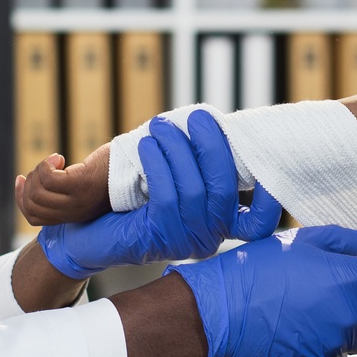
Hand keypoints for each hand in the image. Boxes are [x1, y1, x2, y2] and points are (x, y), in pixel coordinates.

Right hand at [18, 143, 111, 225]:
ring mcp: (78, 200)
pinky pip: (49, 179)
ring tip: (53, 162)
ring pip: (37, 193)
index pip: (34, 218)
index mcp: (73, 216)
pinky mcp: (82, 184)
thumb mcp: (84, 186)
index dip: (21, 199)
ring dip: (37, 172)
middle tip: (43, 167)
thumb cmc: (111, 171)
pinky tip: (58, 157)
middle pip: (32, 205)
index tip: (20, 178)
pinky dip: (46, 165)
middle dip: (28, 183)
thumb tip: (35, 182)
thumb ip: (65, 192)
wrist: (136, 164)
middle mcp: (74, 213)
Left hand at [38, 112, 280, 278]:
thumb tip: (212, 125)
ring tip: (160, 126)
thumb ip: (196, 162)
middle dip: (212, 147)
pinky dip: (159, 165)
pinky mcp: (157, 237)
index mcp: (220, 225)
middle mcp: (208, 238)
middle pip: (224, 190)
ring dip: (178, 150)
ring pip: (193, 190)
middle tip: (197, 116)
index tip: (267, 172)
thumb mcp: (172, 178)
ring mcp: (184, 241)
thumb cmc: (132, 199)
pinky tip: (147, 146)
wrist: (87, 231)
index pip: (257, 224)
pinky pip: (167, 196)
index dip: (269, 203)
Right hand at [170, 225, 356, 356]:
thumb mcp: (303, 241)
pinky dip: (330, 343)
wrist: (220, 311)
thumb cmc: (260, 268)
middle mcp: (356, 316)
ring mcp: (338, 345)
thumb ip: (346, 242)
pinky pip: (338, 355)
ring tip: (323, 310)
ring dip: (356, 327)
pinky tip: (304, 327)